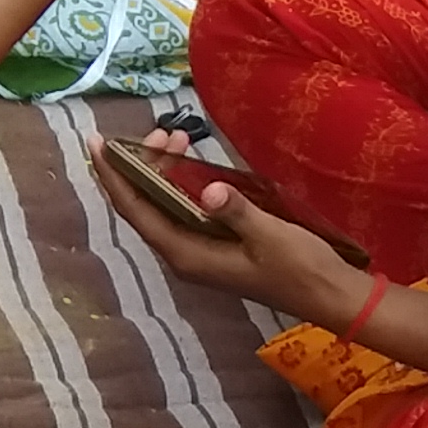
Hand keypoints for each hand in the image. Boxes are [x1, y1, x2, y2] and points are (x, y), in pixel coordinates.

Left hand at [96, 134, 371, 321]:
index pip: (135, 211)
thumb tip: (211, 190)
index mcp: (187, 255)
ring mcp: (199, 251)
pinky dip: (183, 183)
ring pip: (165, 205)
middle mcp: (184, 255)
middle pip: (145, 206)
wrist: (330, 296)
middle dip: (143, 166)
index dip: (113, 178)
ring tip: (177, 136)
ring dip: (164, 172)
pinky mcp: (215, 246)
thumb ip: (238, 212)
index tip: (97, 145)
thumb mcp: (271, 236)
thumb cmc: (301, 269)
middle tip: (159, 130)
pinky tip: (193, 163)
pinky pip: (185, 210)